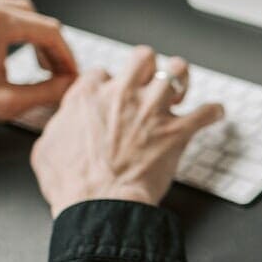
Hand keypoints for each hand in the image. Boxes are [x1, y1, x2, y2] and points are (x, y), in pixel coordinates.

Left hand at [0, 0, 77, 134]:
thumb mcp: (6, 103)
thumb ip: (47, 92)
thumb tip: (68, 85)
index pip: (51, 32)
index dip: (67, 57)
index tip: (70, 75)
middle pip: (36, 17)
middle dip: (50, 46)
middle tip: (54, 72)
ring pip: (16, 10)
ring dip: (30, 34)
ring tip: (33, 61)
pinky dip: (7, 27)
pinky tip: (5, 50)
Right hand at [30, 47, 224, 216]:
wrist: (99, 204)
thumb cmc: (72, 183)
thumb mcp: (46, 148)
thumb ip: (59, 127)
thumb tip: (64, 125)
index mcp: (89, 96)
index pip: (103, 72)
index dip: (109, 83)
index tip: (113, 95)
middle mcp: (123, 95)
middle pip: (143, 57)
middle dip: (150, 66)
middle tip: (152, 80)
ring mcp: (152, 111)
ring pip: (177, 71)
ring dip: (183, 78)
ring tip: (183, 88)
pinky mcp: (176, 131)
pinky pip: (205, 112)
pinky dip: (213, 112)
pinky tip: (214, 113)